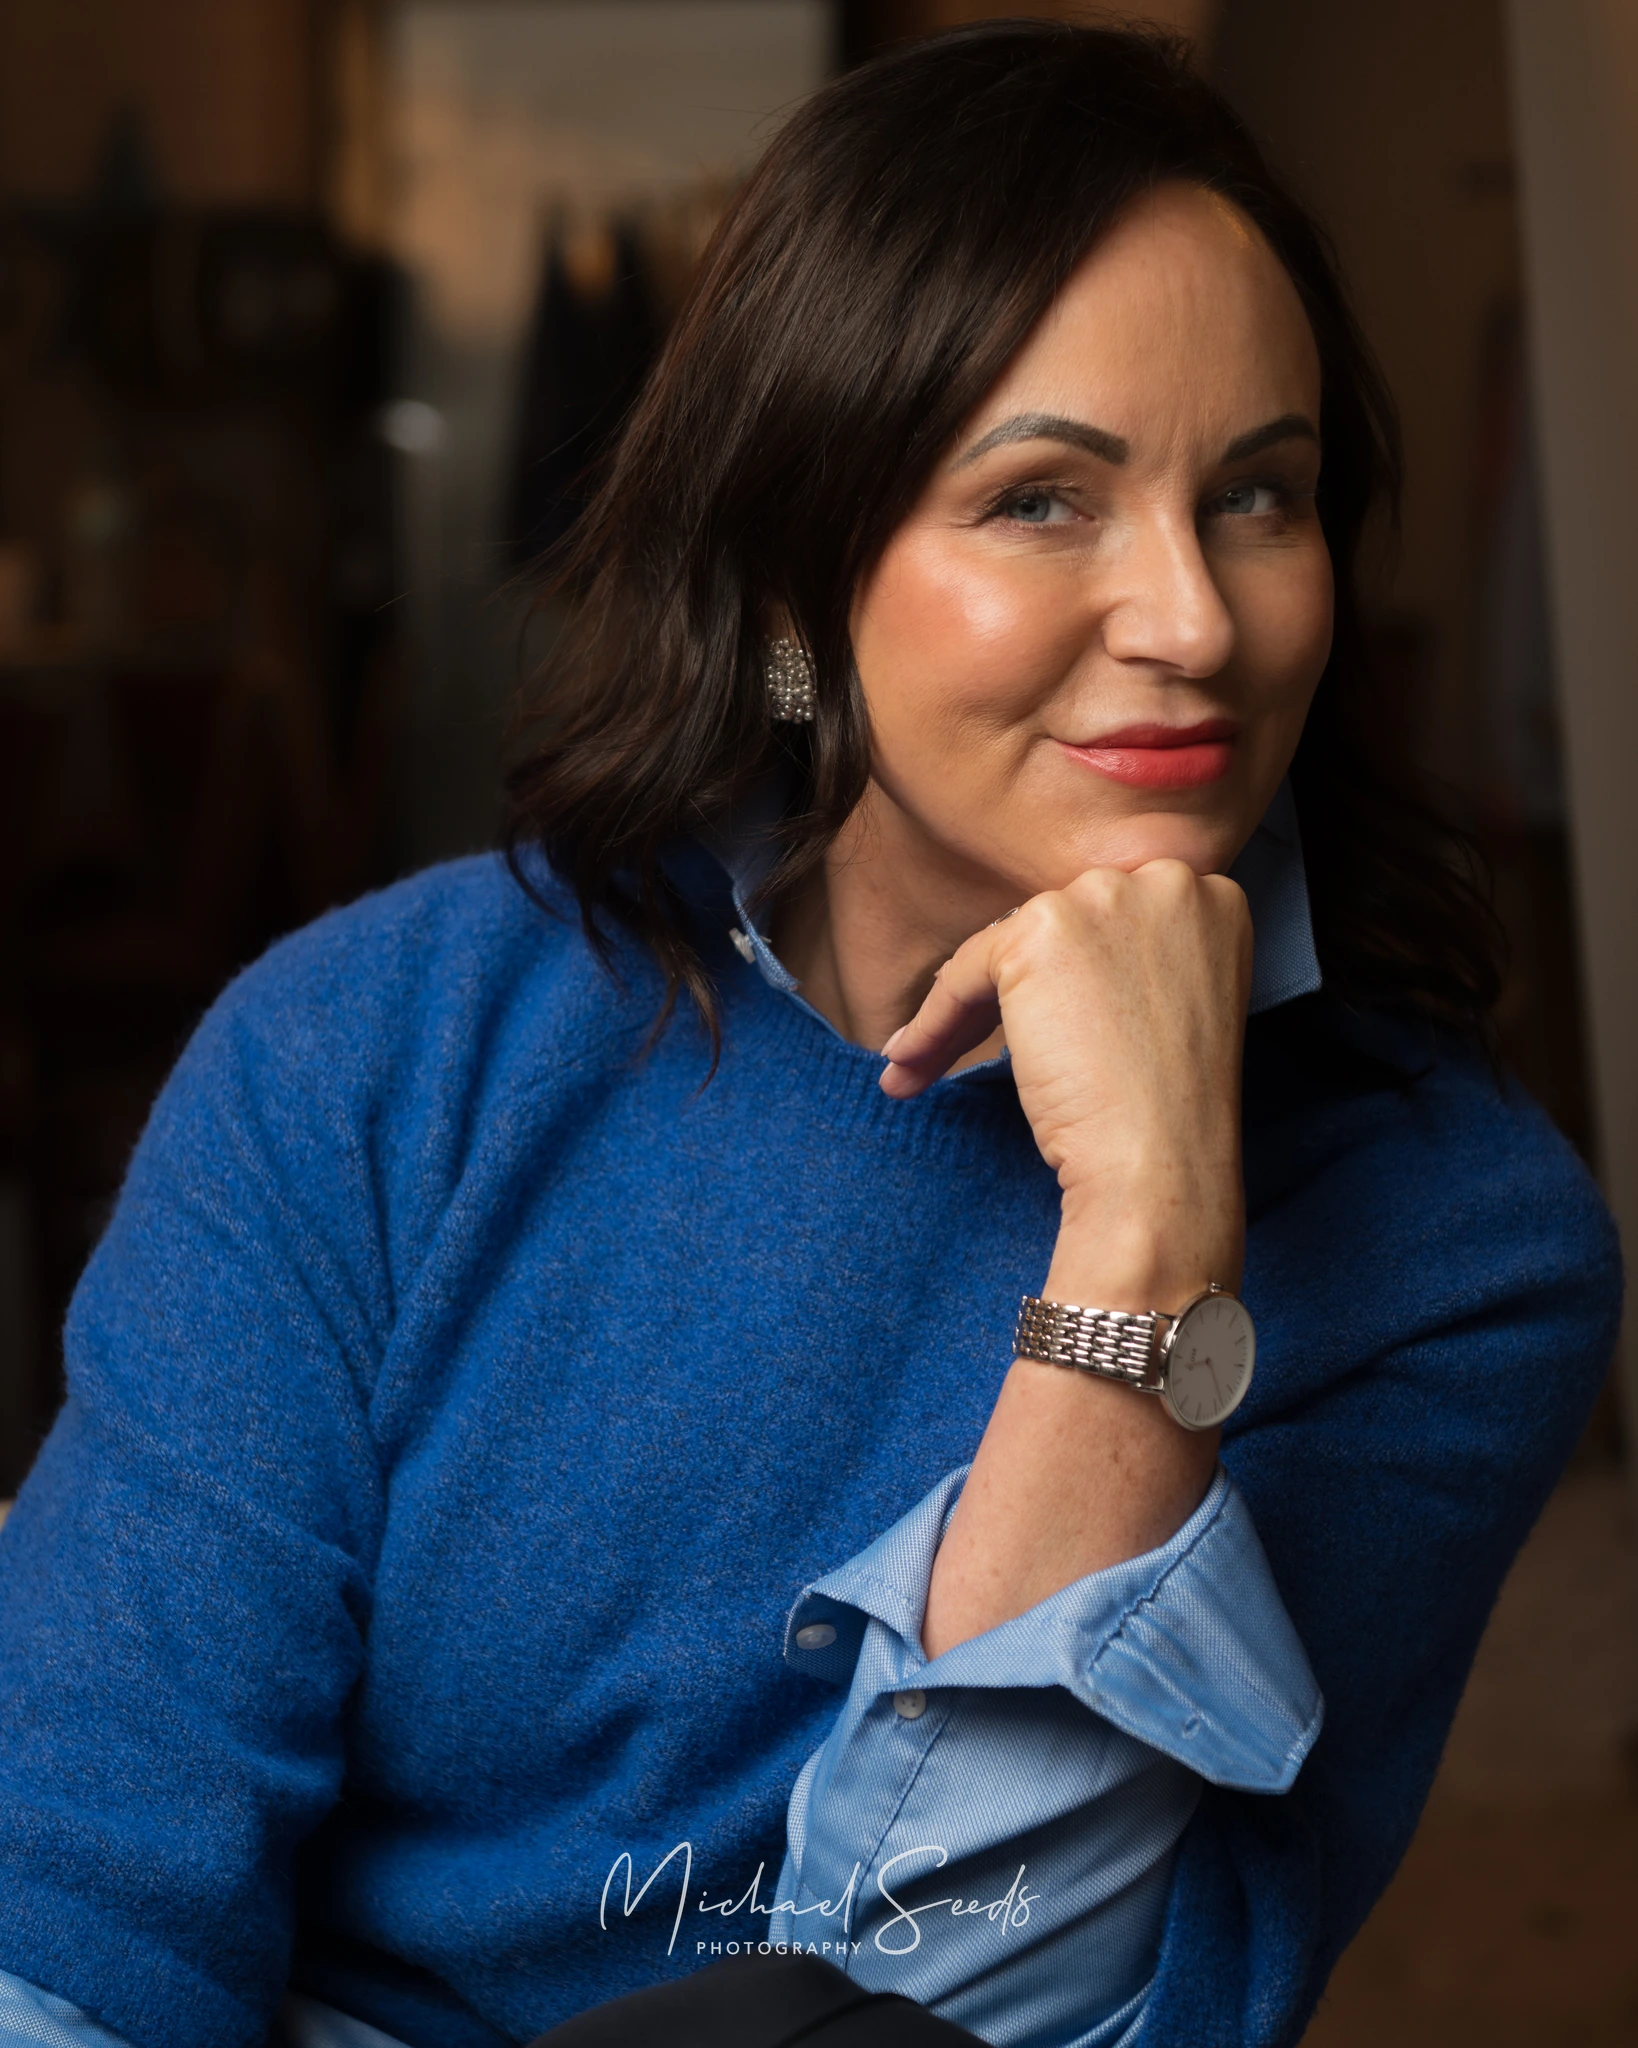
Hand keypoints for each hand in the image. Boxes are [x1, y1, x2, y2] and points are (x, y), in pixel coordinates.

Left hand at [880, 859, 1252, 1308]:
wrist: (1160, 1160)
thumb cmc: (1170, 1109)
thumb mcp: (1175, 1008)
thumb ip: (1131, 962)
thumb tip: (1046, 963)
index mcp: (1212, 896)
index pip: (1110, 924)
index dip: (1067, 979)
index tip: (1040, 1025)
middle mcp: (1165, 879)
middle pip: (1058, 928)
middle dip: (1013, 991)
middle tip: (977, 1049)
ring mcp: (1104, 898)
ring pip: (1006, 949)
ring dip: (962, 1011)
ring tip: (926, 1066)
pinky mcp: (1042, 930)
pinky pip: (965, 972)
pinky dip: (934, 1020)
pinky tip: (911, 1065)